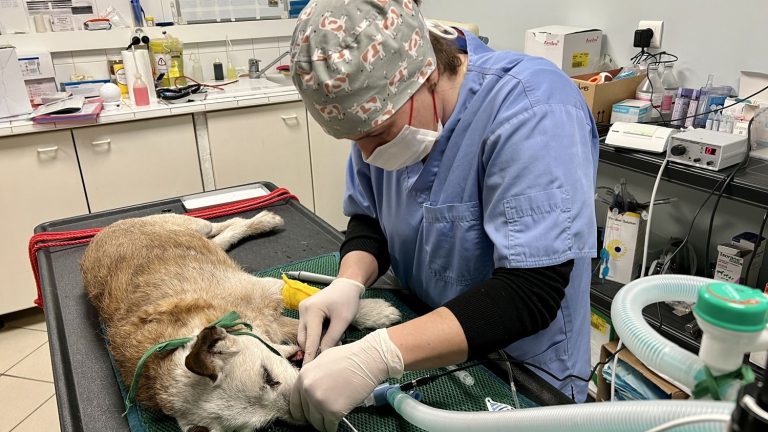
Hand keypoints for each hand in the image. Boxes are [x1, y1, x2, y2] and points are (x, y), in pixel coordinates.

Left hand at [289, 329, 403, 431]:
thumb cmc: (349, 358)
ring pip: (317, 423)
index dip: (300, 411)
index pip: (295, 402)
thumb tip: (310, 389)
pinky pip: (329, 427)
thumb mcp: (322, 361)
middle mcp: (308, 389)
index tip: (304, 417)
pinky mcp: (332, 411)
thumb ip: (313, 376)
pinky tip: (338, 421)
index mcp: (304, 376)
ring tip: (332, 418)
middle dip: (315, 416)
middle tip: (324, 415)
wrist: (367, 360)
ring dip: (324, 423)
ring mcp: (319, 401)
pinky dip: (333, 427)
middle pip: (306, 414)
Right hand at [298, 277, 364, 362]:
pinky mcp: (305, 312)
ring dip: (316, 342)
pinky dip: (317, 335)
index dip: (310, 355)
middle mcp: (303, 310)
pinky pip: (307, 329)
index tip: (308, 370)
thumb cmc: (347, 300)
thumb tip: (323, 355)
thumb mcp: (343, 321)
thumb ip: (332, 338)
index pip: (310, 339)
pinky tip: (329, 334)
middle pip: (304, 338)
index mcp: (312, 310)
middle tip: (331, 352)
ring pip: (305, 335)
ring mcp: (302, 310)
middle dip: (315, 348)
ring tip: (335, 340)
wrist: (346, 285)